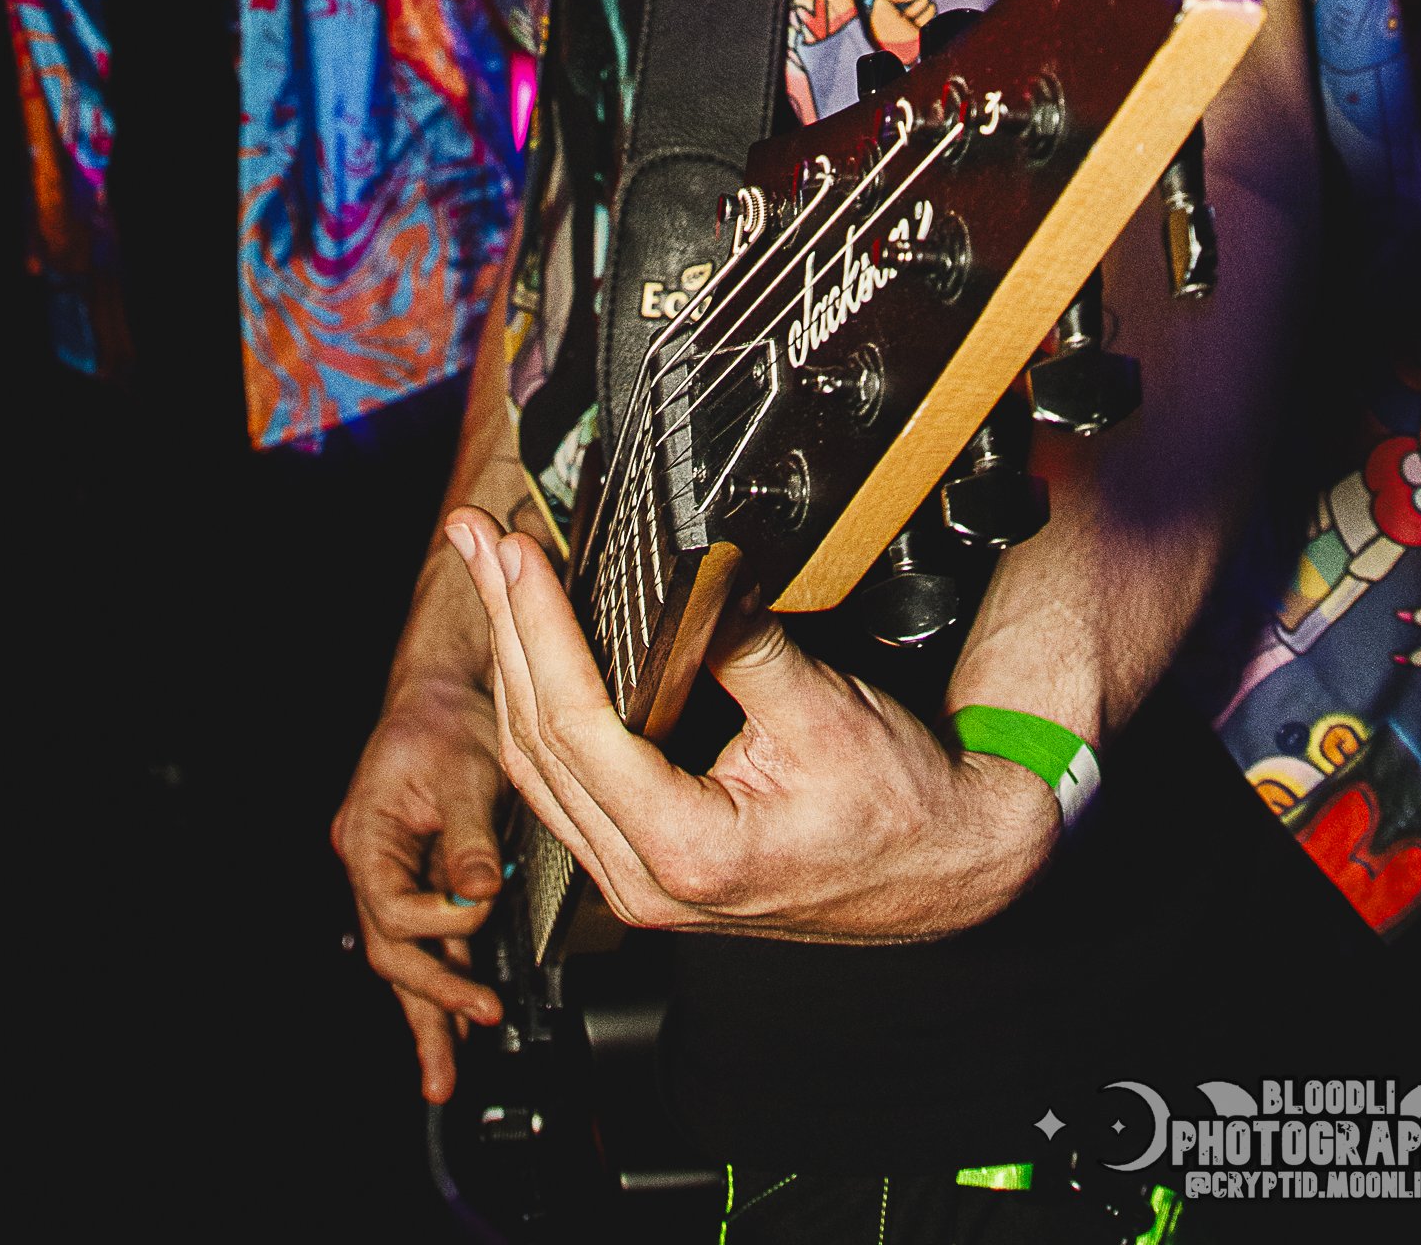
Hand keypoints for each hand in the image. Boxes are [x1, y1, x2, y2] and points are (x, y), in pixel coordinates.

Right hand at [331, 672, 510, 1101]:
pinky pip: (424, 941)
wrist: (448, 689)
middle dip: (425, 1004)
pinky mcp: (419, 877)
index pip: (393, 910)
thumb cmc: (445, 717)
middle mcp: (370, 863)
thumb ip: (470, 837)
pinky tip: (455, 1021)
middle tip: (462, 1048)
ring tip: (443, 1075)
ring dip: (425, 1014)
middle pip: (388, 952)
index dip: (439, 922)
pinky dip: (440, 980)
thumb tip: (479, 893)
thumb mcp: (466, 770)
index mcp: (367, 837)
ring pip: (402, 958)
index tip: (482, 906)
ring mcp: (390, 874)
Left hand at [443, 509, 1056, 946]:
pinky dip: (540, 700)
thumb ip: (739, 643)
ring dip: (510, 656)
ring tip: (490, 572)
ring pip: (536, 763)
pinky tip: (530, 644)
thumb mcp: (824, 711)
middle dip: (502, 624)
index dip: (538, 629)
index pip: (574, 725)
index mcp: (685, 851)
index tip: (518, 557)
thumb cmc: (900, 808)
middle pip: (535, 739)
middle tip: (474, 539)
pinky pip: (563, 781)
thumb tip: (684, 573)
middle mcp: (643, 880)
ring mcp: (635, 880)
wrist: (945, 869)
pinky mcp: (642, 862)